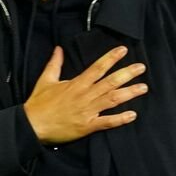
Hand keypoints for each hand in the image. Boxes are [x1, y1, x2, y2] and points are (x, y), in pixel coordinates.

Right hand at [23, 45, 147, 144]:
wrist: (32, 126)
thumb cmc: (38, 104)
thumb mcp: (46, 80)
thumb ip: (54, 64)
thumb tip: (59, 49)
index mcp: (76, 84)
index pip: (97, 67)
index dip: (111, 58)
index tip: (123, 50)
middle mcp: (85, 95)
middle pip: (110, 82)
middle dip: (127, 73)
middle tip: (142, 67)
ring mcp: (88, 111)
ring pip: (112, 100)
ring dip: (129, 93)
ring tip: (143, 88)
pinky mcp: (87, 126)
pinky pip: (107, 122)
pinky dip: (120, 119)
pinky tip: (133, 115)